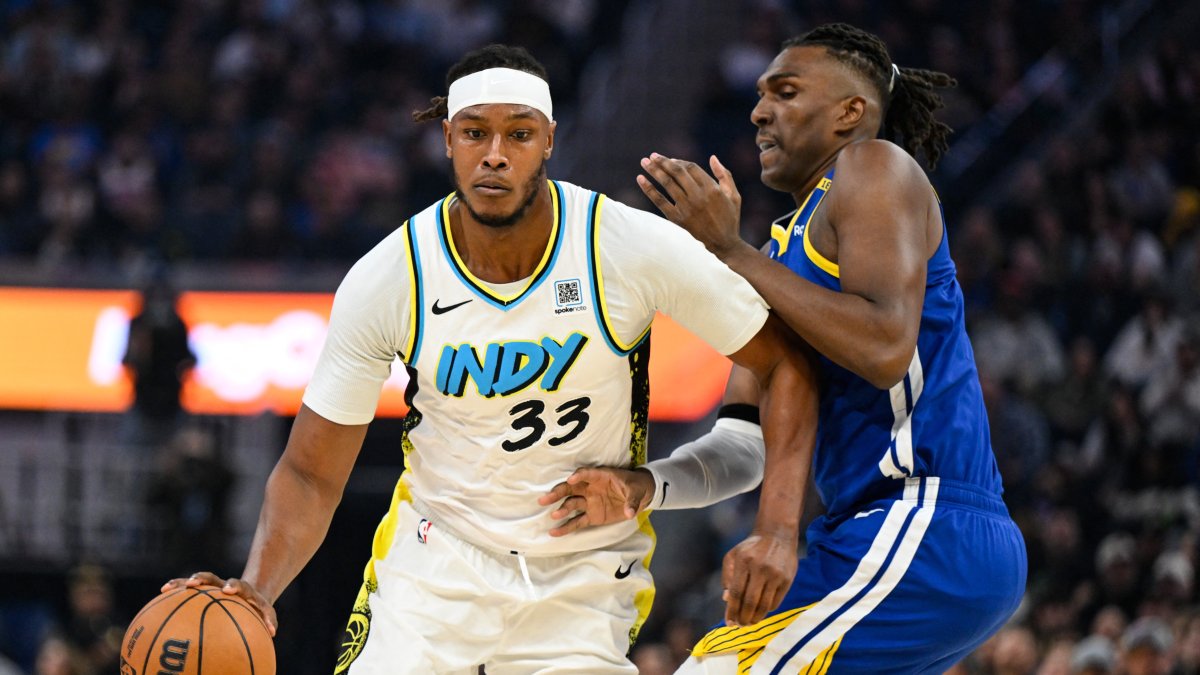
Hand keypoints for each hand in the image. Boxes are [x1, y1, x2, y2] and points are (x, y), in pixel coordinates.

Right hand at [161, 571, 277, 636]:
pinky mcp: (203, 589)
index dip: (233, 586)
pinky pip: (187, 589)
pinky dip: (176, 588)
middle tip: (194, 583)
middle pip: (214, 578)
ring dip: (184, 582)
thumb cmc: (257, 608)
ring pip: (196, 582)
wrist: (250, 595)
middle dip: (204, 579)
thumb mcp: (266, 612)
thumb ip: (269, 620)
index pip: (238, 585)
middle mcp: (225, 585)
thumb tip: (273, 632)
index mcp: (242, 590)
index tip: (226, 590)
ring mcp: (212, 586)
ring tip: (168, 587)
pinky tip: (162, 591)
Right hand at [538, 467, 655, 535]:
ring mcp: (589, 502)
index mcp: (600, 477)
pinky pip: (576, 521)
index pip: (587, 474)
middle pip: (571, 489)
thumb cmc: (636, 487)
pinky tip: (554, 532)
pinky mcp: (591, 516)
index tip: (571, 480)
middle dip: (558, 493)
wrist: (639, 496)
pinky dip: (566, 528)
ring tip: (554, 516)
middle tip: (545, 499)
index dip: (579, 476)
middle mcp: (590, 488)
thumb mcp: (636, 492)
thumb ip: (632, 501)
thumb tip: (629, 512)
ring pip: (571, 505)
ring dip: (561, 510)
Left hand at [637, 153, 745, 257]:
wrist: (724, 244)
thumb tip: (712, 158)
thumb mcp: (733, 195)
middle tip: (652, 156)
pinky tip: (640, 179)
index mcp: (712, 189)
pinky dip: (649, 189)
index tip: (670, 160)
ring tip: (644, 162)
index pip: (691, 168)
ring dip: (654, 171)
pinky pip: (660, 201)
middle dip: (663, 162)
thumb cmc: (730, 218)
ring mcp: (687, 208)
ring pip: (667, 183)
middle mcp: (698, 196)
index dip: (679, 161)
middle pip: (677, 172)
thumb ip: (724, 175)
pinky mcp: (678, 219)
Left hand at [721, 530, 798, 626]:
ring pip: (764, 605)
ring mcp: (775, 574)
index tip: (729, 622)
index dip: (731, 610)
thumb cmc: (751, 548)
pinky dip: (767, 610)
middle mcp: (760, 568)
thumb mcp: (733, 555)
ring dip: (756, 618)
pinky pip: (776, 601)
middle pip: (750, 602)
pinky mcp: (787, 579)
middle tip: (740, 625)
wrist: (777, 534)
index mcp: (744, 561)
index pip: (736, 592)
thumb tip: (726, 599)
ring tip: (750, 622)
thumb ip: (727, 577)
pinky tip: (761, 611)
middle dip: (743, 618)